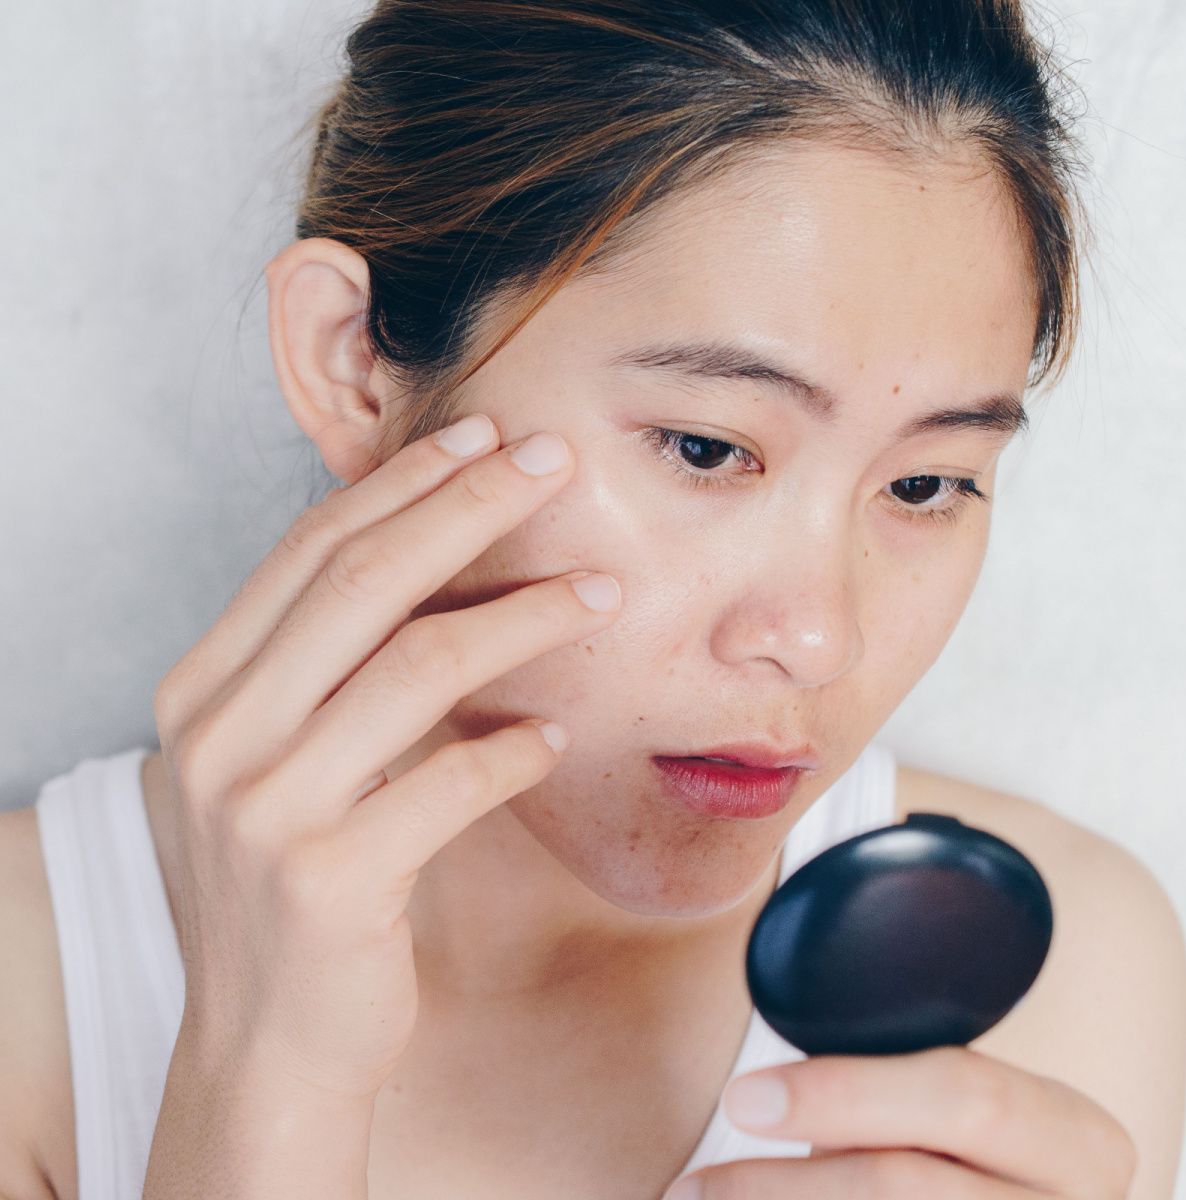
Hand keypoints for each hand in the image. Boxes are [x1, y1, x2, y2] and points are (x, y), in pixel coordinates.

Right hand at [151, 413, 622, 1104]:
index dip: (402, 486)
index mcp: (204, 689)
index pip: (310, 552)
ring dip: (524, 618)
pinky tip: (557, 737)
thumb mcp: (287, 758)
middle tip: (553, 461)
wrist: (270, 1037)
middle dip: (467, 506)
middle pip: (362, 582)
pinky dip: (516, 749)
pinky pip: (451, 782)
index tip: (482, 436)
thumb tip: (442, 564)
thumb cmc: (299, 879)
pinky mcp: (329, 878)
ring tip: (602, 592)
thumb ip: (336, 669)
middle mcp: (220, 736)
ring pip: (418, 667)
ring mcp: (266, 808)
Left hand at [664, 1045, 1136, 1198]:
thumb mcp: (958, 1101)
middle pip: (911, 1187)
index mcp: (1075, 1135)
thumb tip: (789, 954)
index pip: (969, 1096)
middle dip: (791, 1182)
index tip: (741, 1097)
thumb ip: (900, 1051)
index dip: (843, 1094)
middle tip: (696, 1182)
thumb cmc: (960, 1150)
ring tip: (698, 1199)